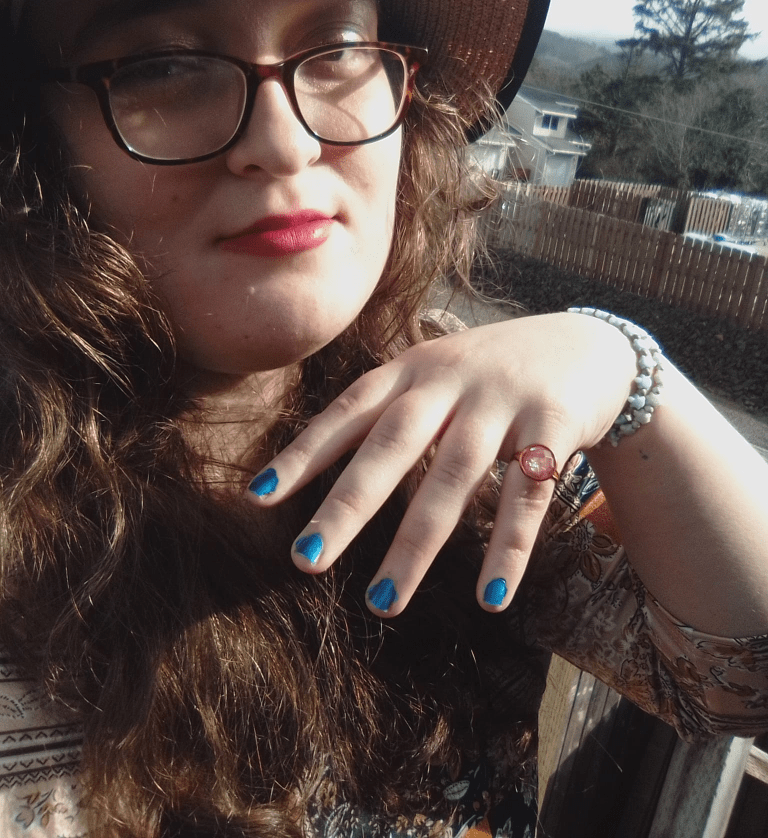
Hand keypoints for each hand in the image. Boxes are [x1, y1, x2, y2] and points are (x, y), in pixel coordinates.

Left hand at [245, 312, 636, 614]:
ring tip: (382, 601)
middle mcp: (450, 380)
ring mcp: (502, 402)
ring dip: (417, 543)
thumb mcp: (434, 372)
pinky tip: (489, 597)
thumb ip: (386, 408)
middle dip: (347, 505)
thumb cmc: (490, 370)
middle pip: (392, 446)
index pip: (349, 411)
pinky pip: (529, 495)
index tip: (257, 498)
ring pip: (454, 476)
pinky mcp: (554, 425)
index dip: (303, 453)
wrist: (587, 344)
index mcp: (412, 369)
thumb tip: (316, 463)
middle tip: (306, 562)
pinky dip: (508, 548)